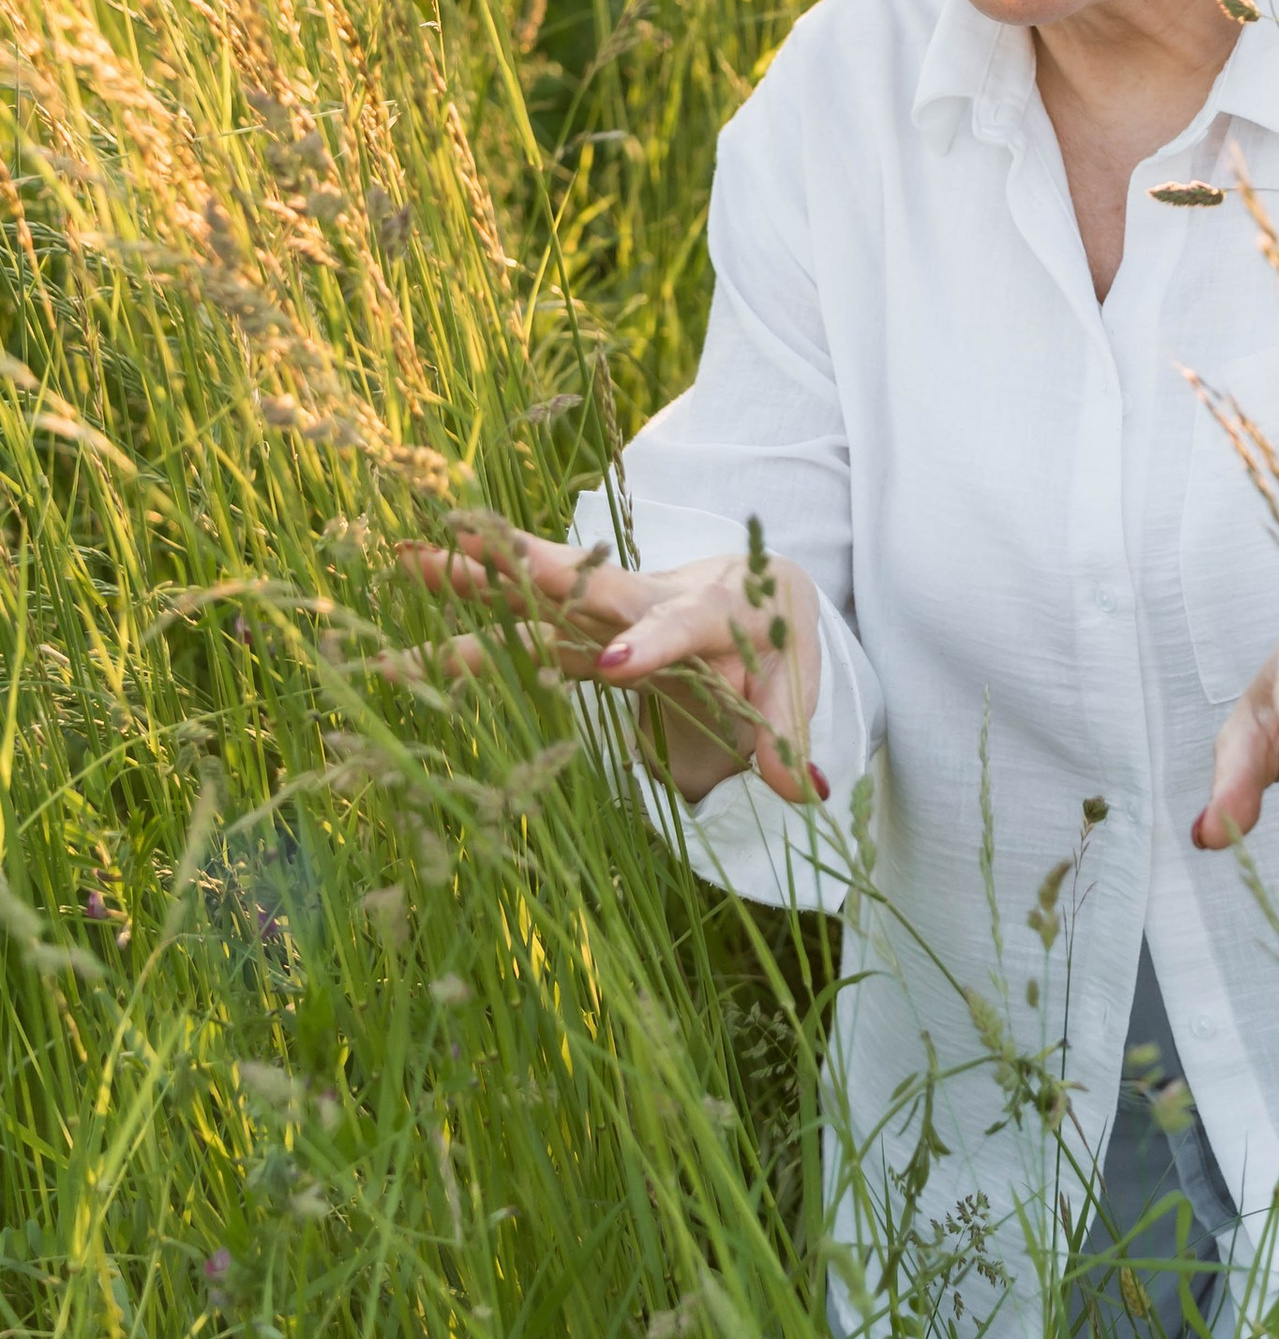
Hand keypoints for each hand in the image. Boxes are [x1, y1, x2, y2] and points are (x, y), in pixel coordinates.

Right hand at [399, 523, 826, 808]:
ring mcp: (611, 607)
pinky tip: (412, 604)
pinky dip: (471, 617)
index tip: (615, 664)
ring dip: (483, 578)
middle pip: (595, 584)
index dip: (651, 643)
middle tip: (483, 550)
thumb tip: (805, 788)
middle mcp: (654, 596)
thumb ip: (788, 730)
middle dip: (540, 571)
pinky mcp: (583, 625)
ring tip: (417, 560)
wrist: (765, 592)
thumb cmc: (777, 643)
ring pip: (545, 594)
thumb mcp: (795, 684)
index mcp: (714, 611)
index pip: (682, 625)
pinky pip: (525, 623)